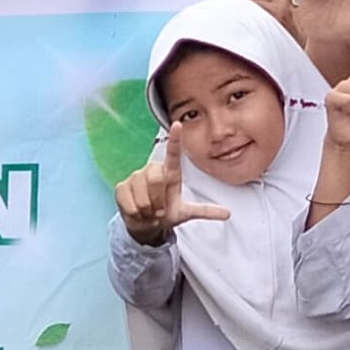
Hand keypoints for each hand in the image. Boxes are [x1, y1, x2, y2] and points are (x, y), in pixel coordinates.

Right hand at [113, 120, 231, 247]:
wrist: (144, 225)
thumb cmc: (165, 214)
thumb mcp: (185, 213)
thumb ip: (205, 211)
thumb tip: (228, 213)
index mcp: (170, 174)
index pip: (173, 153)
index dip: (175, 139)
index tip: (177, 124)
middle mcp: (152, 170)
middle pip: (156, 179)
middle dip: (158, 201)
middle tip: (159, 212)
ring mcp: (135, 177)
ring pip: (143, 195)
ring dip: (148, 210)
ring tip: (149, 212)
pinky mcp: (122, 187)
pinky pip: (130, 202)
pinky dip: (135, 212)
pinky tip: (137, 212)